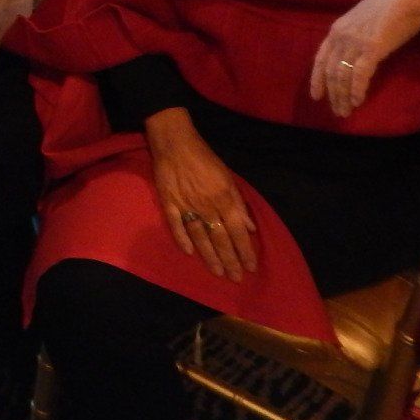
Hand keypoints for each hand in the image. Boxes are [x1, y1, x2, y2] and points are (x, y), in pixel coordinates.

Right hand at [144, 108, 258, 281]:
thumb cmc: (204, 157)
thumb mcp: (228, 177)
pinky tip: (189, 253)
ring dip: (209, 256)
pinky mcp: (168, 202)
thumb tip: (250, 227)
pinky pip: (176, 224)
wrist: (174, 141)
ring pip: (200, 236)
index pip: (238, 231)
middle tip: (235, 278)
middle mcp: (207, 206)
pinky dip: (182, 239)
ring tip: (217, 272)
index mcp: (224, 199)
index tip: (251, 267)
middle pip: (220, 238)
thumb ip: (238, 203)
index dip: (245, 250)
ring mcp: (186, 205)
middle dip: (230, 260)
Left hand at [311, 0, 419, 117]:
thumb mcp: (364, 20)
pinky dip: (357, 90)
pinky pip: (359, 75)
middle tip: (337, 112)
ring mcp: (355, 42)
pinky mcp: (372, 48)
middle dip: (332, 94)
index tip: (316, 96)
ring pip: (342, 75)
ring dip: (344, 96)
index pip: (320, 59)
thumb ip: (356, 35)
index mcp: (337, 29)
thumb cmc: (390, 5)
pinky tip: (358, 101)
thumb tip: (358, 53)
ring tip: (347, 111)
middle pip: (331, 71)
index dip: (317, 79)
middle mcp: (341, 36)